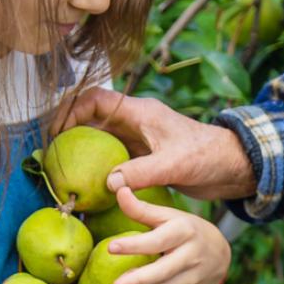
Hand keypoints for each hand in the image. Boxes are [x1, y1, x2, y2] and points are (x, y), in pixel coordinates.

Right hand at [53, 87, 255, 199]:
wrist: (232, 167)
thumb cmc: (208, 157)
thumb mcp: (174, 164)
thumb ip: (142, 172)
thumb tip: (109, 182)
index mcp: (142, 112)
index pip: (97, 100)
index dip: (72, 110)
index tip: (55, 131)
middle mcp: (137, 123)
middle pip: (93, 118)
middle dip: (69, 131)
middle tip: (51, 153)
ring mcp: (140, 140)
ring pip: (101, 139)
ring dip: (82, 149)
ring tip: (63, 168)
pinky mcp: (145, 158)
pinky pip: (113, 157)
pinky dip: (98, 166)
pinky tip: (89, 184)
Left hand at [104, 187, 230, 283]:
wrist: (220, 253)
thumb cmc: (185, 230)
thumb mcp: (168, 216)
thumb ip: (142, 209)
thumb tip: (118, 188)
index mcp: (184, 232)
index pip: (157, 239)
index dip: (135, 244)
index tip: (110, 247)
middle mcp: (192, 257)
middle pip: (163, 272)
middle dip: (139, 283)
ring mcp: (193, 279)